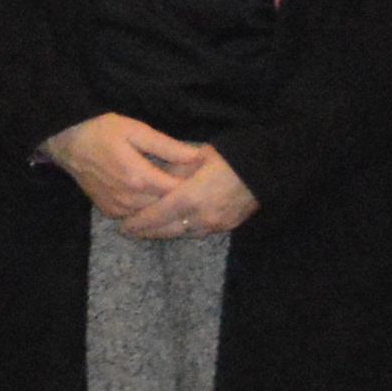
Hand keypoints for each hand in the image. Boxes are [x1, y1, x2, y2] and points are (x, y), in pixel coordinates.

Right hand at [43, 113, 200, 228]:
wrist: (68, 143)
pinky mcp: (109, 211)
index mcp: (139, 178)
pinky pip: (136, 216)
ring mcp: (118, 207)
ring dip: (165, 204)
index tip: (202, 174)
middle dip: (182, 195)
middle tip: (192, 182)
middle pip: (167, 205)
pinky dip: (147, 209)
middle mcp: (129, 198)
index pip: (178, 190)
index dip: (193, 183)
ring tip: (173, 189)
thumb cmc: (102, 132)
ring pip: (153, 214)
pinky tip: (152, 196)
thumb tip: (197, 156)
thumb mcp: (137, 131)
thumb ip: (168, 147)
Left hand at [122, 144, 257, 238]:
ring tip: (149, 230)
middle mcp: (201, 216)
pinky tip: (176, 226)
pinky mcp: (227, 226)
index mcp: (190, 197)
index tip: (123, 226)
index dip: (138, 223)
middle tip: (130, 231)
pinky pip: (200, 233)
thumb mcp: (197, 156)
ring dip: (164, 233)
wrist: (268, 168)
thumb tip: (154, 176)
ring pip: (182, 233)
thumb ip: (173, 169)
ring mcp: (216, 224)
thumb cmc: (231, 157)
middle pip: (166, 230)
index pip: (156, 216)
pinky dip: (184, 230)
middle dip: (146, 232)